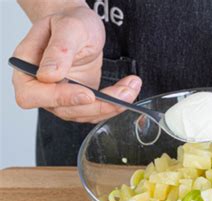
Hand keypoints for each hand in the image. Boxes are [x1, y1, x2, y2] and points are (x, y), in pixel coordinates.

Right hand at [12, 6, 140, 122]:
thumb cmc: (71, 22)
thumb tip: (48, 76)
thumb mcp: (68, 28)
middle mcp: (41, 88)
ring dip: (111, 106)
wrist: (82, 28)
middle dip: (98, 105)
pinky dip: (115, 104)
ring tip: (132, 87)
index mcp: (27, 68)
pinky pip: (96, 112)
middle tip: (124, 92)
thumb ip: (58, 50)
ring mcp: (60, 98)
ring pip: (84, 114)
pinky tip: (128, 90)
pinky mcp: (79, 102)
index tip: (87, 93)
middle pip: (64, 110)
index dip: (59, 98)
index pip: (32, 95)